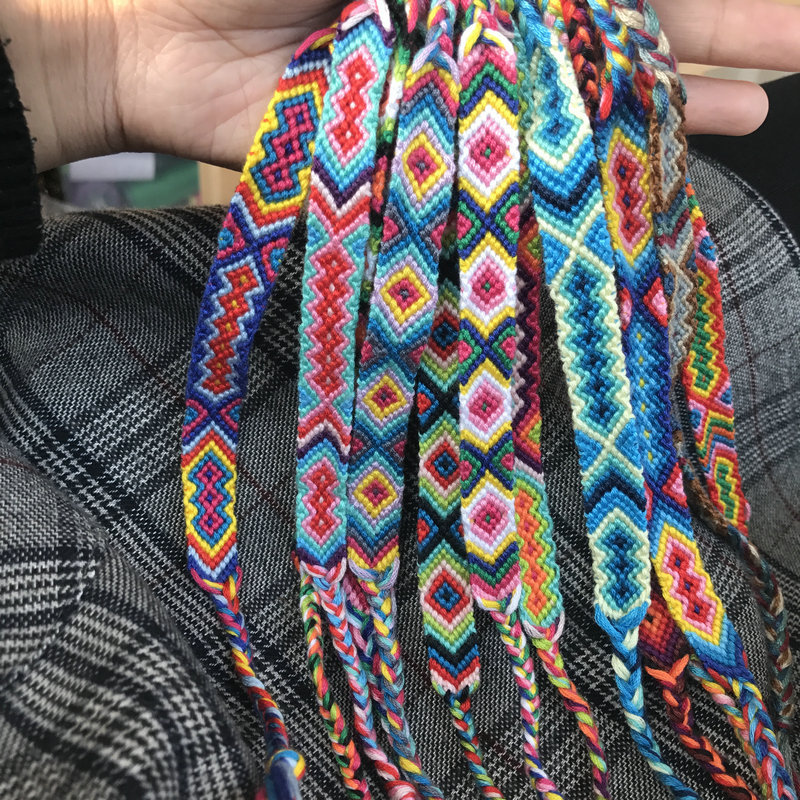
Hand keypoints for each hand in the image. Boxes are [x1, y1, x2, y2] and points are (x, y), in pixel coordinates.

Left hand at [3, 0, 798, 170]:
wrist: (155, 28)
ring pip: (575, 101)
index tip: (764, 4)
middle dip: (704, 32)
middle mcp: (483, 23)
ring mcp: (459, 94)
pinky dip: (565, 179)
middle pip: (610, 27)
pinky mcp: (424, 159)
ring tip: (753, 106)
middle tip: (799, 45)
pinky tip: (632, 184)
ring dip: (661, 103)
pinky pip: (510, 174)